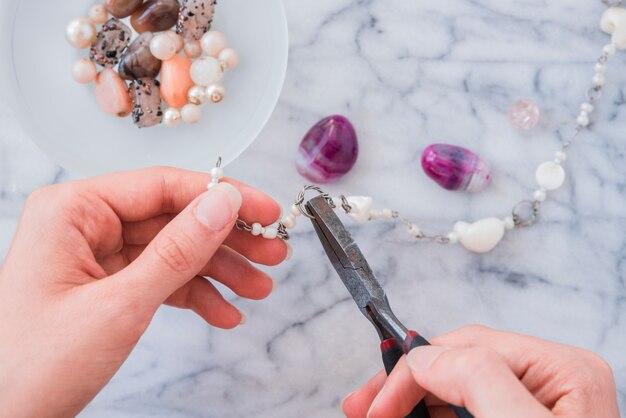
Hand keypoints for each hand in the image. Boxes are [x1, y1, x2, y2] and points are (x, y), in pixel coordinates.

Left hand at [0, 167, 287, 417]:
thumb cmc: (31, 367)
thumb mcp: (120, 304)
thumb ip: (178, 251)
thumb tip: (223, 204)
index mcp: (74, 210)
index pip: (163, 186)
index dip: (221, 196)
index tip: (265, 210)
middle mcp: (85, 225)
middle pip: (173, 219)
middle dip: (226, 240)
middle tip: (272, 252)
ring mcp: (95, 257)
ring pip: (172, 251)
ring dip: (218, 272)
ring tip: (258, 288)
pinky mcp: (105, 287)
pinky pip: (159, 279)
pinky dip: (194, 295)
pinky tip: (224, 312)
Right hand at [343, 325, 618, 417]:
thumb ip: (476, 380)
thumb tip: (423, 356)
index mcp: (560, 369)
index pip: (467, 346)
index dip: (411, 371)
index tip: (375, 407)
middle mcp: (548, 382)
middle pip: (456, 364)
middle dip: (405, 385)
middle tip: (363, 407)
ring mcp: (531, 407)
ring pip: (455, 389)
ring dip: (414, 402)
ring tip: (378, 413)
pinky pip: (463, 412)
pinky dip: (433, 415)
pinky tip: (413, 416)